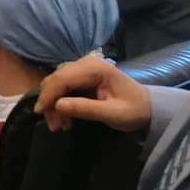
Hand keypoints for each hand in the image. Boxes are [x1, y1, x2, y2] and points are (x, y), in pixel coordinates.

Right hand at [35, 56, 151, 132]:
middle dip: (50, 101)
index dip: (48, 95)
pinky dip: (59, 101)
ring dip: (53, 103)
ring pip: (56, 82)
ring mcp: (83, 68)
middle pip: (56, 79)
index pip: (62, 78)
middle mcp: (86, 63)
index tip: (40, 112)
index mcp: (95, 69)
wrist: (150, 107)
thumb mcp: (113, 114)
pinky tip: (65, 116)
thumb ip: (85, 108)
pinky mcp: (82, 76)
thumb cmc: (134, 110)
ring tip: (60, 124)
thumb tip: (57, 106)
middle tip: (54, 126)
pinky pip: (63, 86)